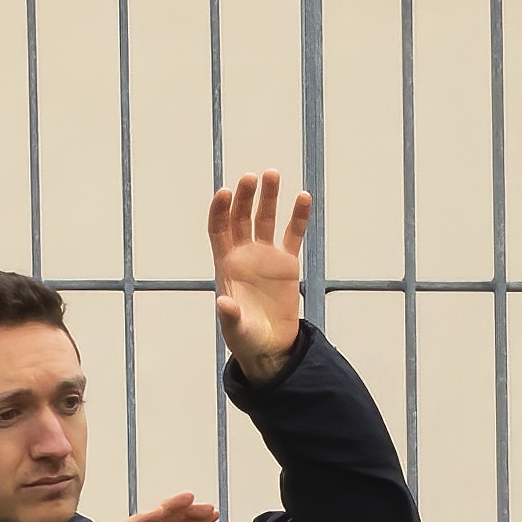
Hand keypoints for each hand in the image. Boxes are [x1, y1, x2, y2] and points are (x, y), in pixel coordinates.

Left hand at [208, 169, 309, 374]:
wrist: (270, 347)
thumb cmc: (246, 339)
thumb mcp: (235, 329)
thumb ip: (229, 315)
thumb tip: (223, 303)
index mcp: (226, 265)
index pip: (219, 229)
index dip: (219, 210)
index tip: (225, 192)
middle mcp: (244, 255)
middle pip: (241, 217)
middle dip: (244, 197)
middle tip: (252, 177)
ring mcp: (265, 257)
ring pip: (265, 219)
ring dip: (268, 197)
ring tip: (273, 175)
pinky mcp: (286, 264)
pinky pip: (292, 235)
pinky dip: (298, 217)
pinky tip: (303, 198)